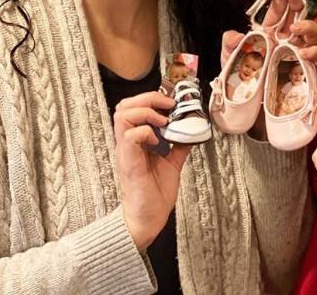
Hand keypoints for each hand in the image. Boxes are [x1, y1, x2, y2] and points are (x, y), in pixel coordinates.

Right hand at [114, 91, 190, 250]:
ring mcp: (126, 151)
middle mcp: (127, 142)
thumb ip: (179, 144)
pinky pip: (130, 136)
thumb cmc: (155, 193)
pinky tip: (157, 140)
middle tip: (168, 106)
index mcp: (136, 140)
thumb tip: (193, 129)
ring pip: (122, 115)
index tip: (172, 102)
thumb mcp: (172, 162)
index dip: (151, 98)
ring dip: (146, 112)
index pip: (132, 107)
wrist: (147, 219)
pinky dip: (145, 131)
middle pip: (124, 105)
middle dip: (147, 98)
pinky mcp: (129, 162)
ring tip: (162, 121)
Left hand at [221, 0, 316, 68]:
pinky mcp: (307, 70)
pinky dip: (314, 52)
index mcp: (270, 32)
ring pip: (314, 33)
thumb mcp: (230, 57)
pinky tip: (303, 53)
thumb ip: (229, 42)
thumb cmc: (241, 77)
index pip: (278, 11)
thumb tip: (238, 36)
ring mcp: (299, 53)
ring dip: (309, 26)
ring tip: (295, 28)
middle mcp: (287, 40)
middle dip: (298, 3)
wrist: (248, 104)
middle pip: (300, 16)